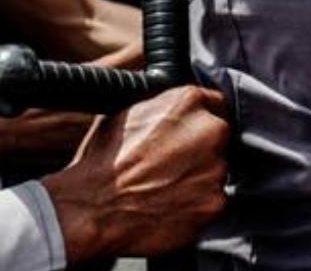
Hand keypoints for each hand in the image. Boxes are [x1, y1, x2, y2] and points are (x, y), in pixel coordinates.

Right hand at [42, 86, 229, 261]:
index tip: (190, 132)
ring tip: (164, 187)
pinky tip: (170, 205)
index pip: (214, 102)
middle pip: (218, 137)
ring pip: (215, 170)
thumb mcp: (126, 112)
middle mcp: (210, 131)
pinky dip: (196, 204)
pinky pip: (212, 200)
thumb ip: (161, 104)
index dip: (199, 120)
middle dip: (199, 149)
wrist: (92, 208)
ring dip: (198, 177)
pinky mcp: (214, 202)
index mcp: (189, 101)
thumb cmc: (102, 163)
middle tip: (171, 164)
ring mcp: (216, 168)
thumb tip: (171, 106)